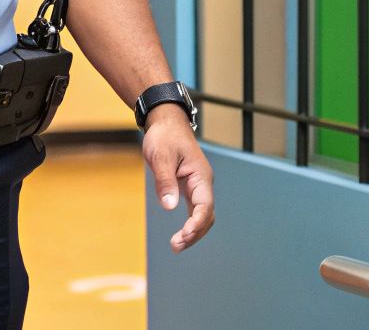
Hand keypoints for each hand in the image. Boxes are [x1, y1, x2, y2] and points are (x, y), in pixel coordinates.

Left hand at [143, 107, 214, 251]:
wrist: (165, 122)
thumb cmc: (164, 136)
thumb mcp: (161, 156)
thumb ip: (165, 181)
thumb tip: (169, 207)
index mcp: (201, 176)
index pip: (205, 205)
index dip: (197, 223)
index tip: (184, 234)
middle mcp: (203, 183)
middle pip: (207, 215)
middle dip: (195, 233)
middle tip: (176, 245)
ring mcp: (198, 185)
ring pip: (202, 214)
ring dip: (193, 231)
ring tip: (177, 245)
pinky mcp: (189, 186)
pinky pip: (195, 209)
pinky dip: (190, 223)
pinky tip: (182, 234)